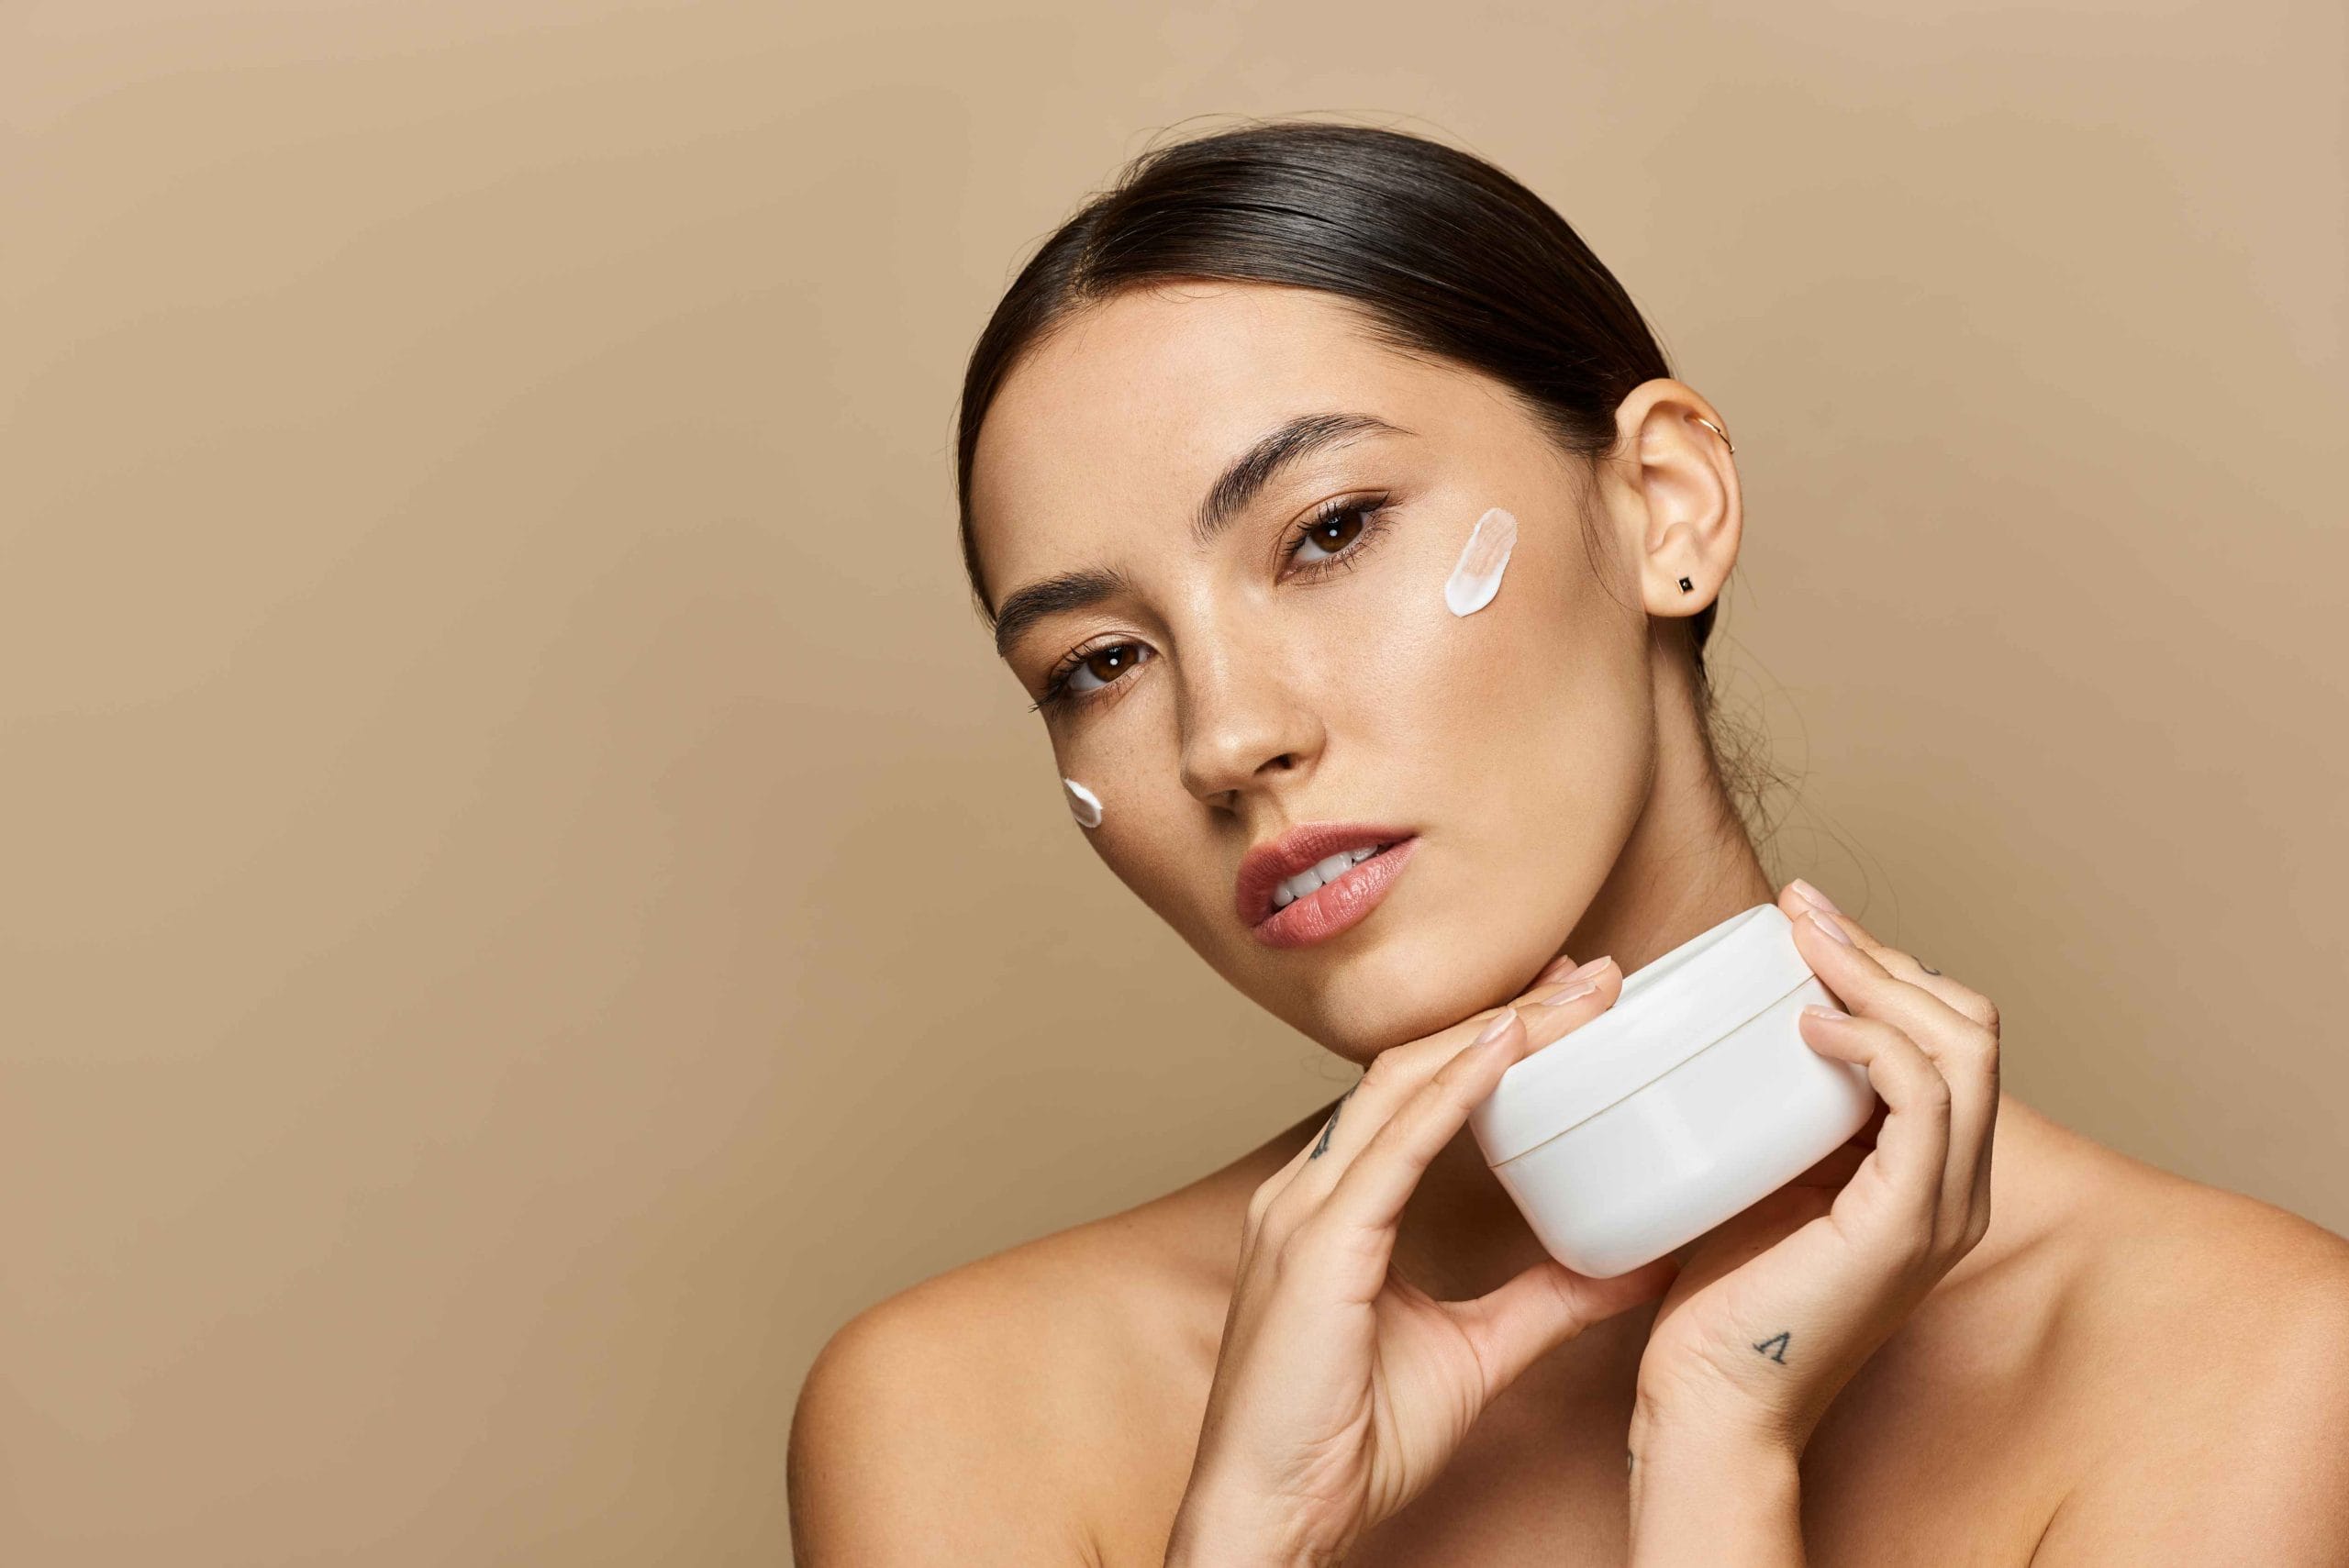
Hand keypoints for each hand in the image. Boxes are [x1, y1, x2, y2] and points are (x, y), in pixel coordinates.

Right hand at [1167, 954, 1682, 1567]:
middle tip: (1590, 974)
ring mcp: (1305, 1211)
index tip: (1568, 1004)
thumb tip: (1627, 1268)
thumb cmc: (1341, 1444)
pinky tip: (1508, 1052)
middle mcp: (1312, 1191)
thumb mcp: (1474, 1356)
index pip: (1417, 1094)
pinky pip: (1393, 1148)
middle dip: (1504, 1014)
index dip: (1491, 1039)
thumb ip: (1543, 1303)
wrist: (1272, 1518)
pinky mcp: (1317, 1248)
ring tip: (1573, 998)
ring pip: (1405, 1087)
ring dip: (1493, 1033)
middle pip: (1414, 1069)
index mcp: (1335, 1209)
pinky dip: (1455, 1092)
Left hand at [1630, 881, 2001, 1458]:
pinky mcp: (1906, 1226)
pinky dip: (1875, 1042)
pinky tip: (1810, 1023)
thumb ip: (1758, 1104)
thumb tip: (1689, 1008)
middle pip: (1968, 1023)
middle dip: (1885, 950)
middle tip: (1799, 908)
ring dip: (1879, 973)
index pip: (1944, 1034)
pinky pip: (1923, 1100)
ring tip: (1803, 941)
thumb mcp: (1747, 1169)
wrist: (1708, 1403)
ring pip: (1960, 1045)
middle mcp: (1956, 1184)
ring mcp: (1940, 1206)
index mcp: (1927, 1170)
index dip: (1883, 964)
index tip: (1800, 918)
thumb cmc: (1713, 1295)